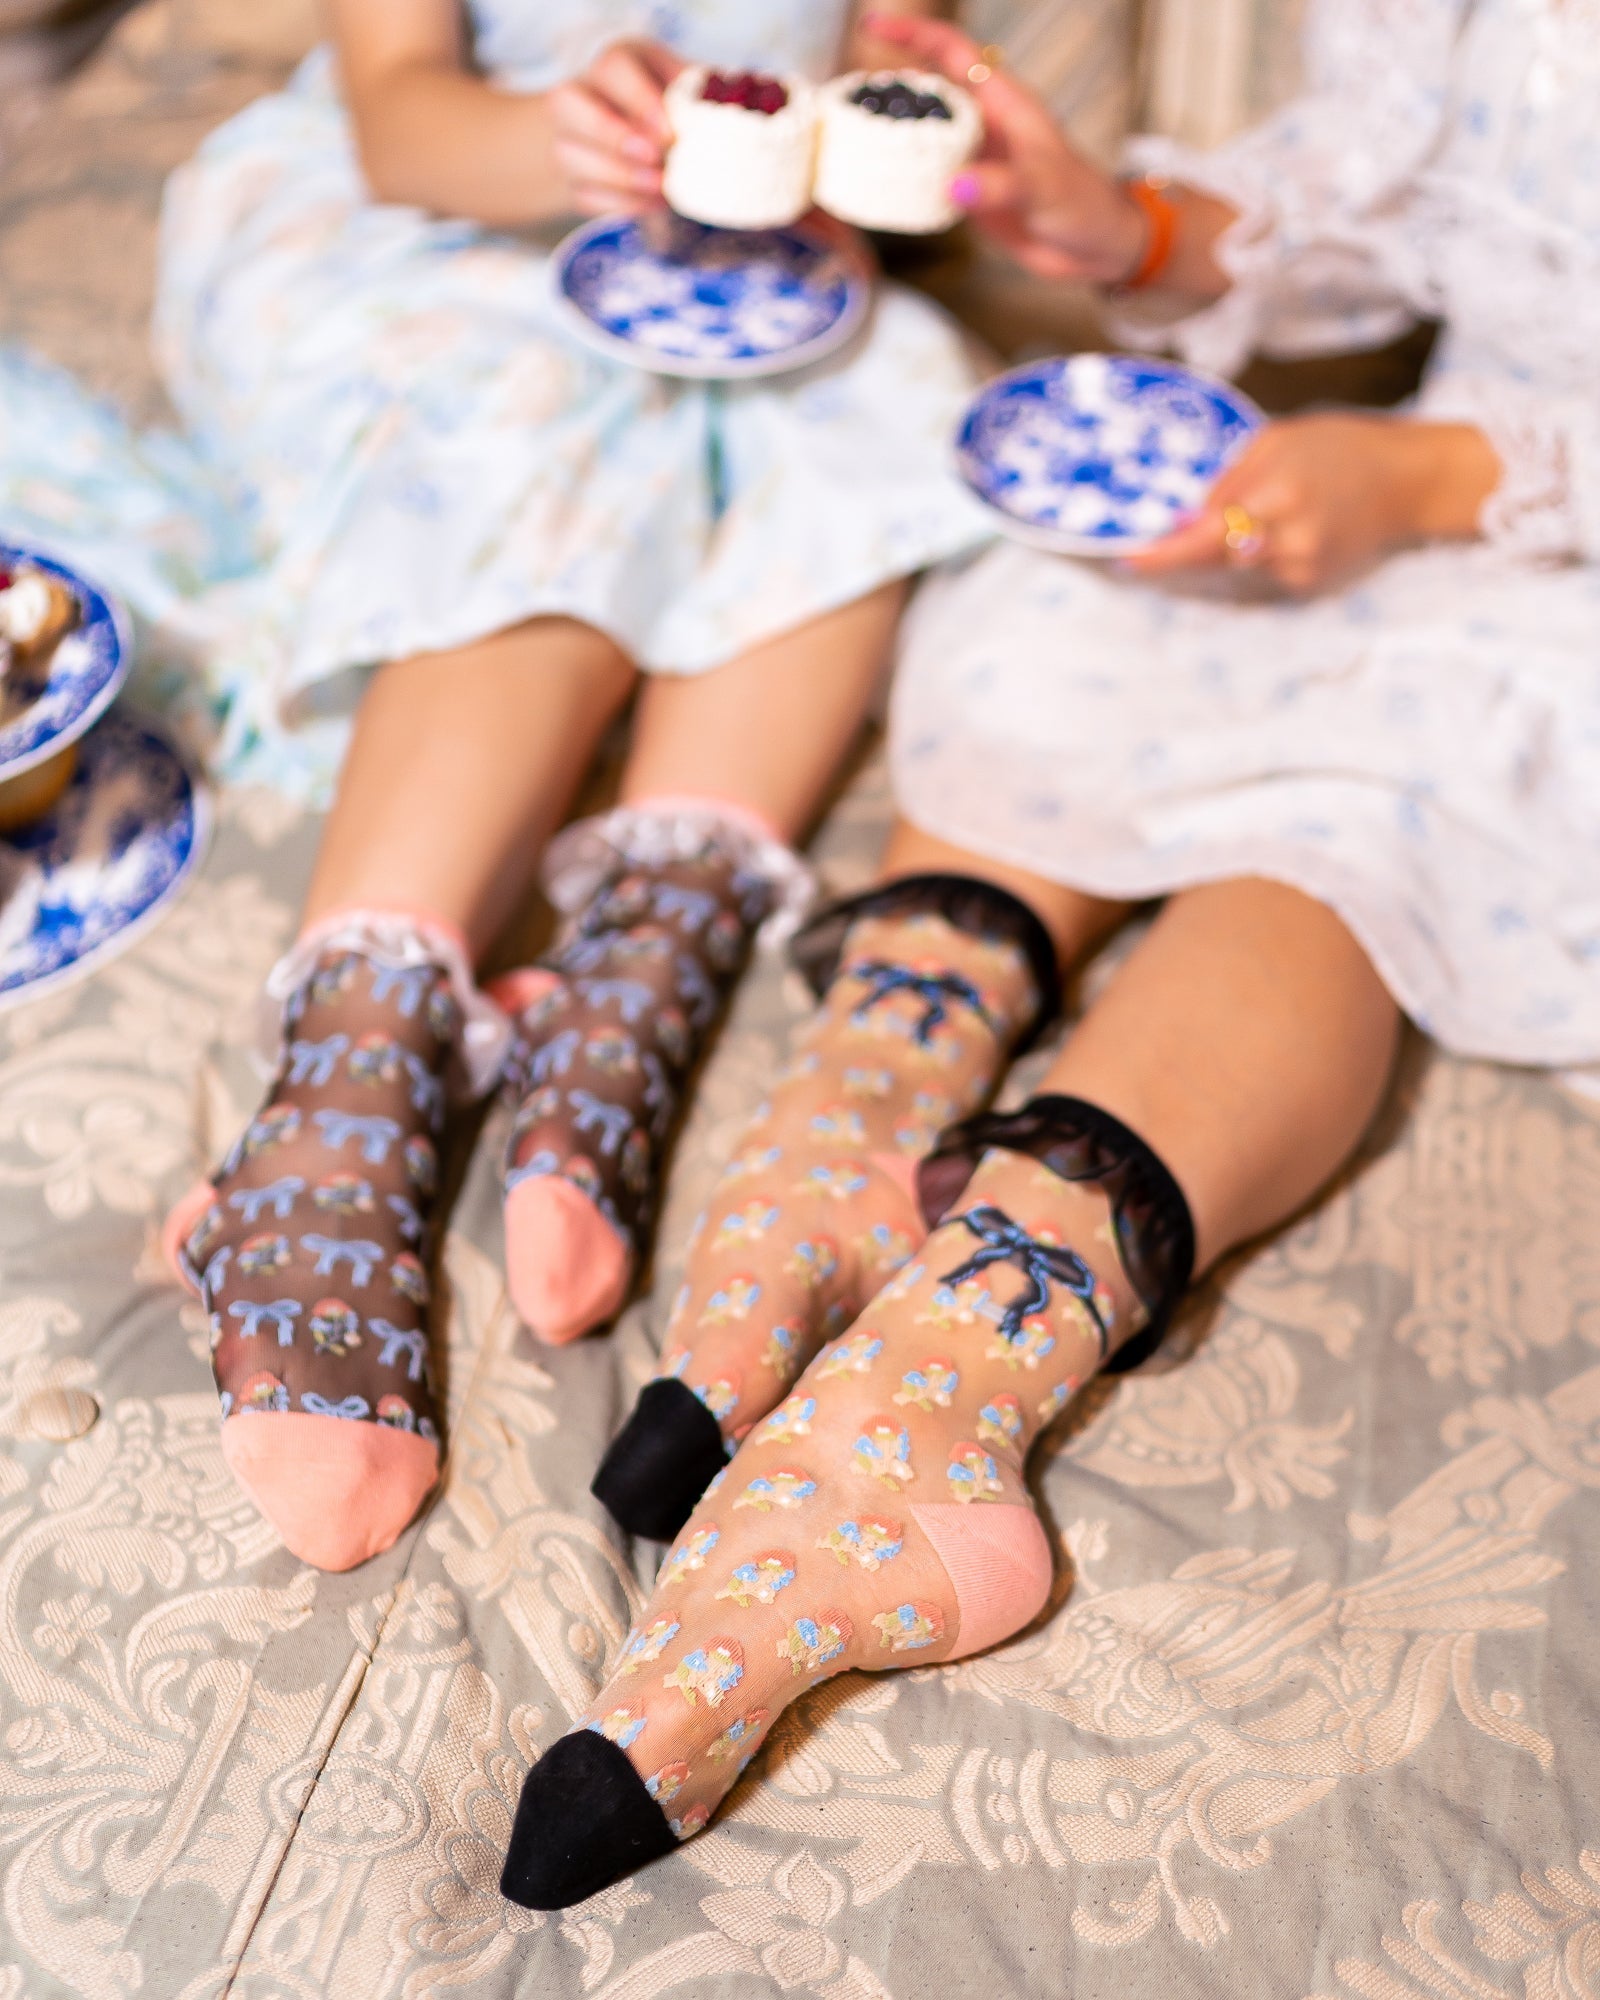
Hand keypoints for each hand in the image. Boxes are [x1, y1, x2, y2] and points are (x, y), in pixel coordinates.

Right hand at [546, 39, 682, 215]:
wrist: (625, 134)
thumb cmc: (662, 105)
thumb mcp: (680, 88)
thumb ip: (696, 94)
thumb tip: (721, 109)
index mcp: (614, 63)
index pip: (613, 69)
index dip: (640, 99)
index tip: (669, 132)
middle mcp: (577, 93)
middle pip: (571, 106)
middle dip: (615, 136)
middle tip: (655, 160)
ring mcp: (563, 136)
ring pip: (572, 155)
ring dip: (621, 177)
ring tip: (660, 187)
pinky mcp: (567, 179)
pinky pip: (583, 194)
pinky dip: (620, 203)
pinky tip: (652, 203)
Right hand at [862, 11, 1145, 281]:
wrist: (1095, 247)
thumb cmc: (1081, 204)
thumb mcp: (1042, 190)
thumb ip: (999, 186)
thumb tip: (954, 185)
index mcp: (1003, 102)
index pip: (951, 52)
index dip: (912, 35)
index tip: (872, 25)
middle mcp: (984, 124)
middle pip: (925, 92)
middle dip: (885, 90)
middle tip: (841, 100)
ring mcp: (974, 158)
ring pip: (922, 137)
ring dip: (888, 138)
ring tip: (845, 142)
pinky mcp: (969, 194)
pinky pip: (927, 178)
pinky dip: (902, 180)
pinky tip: (876, 188)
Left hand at [1125, 414, 1502, 594]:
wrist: (1410, 481)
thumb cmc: (1341, 448)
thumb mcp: (1278, 440)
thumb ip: (1229, 480)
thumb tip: (1184, 516)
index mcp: (1279, 494)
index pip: (1207, 534)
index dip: (1165, 553)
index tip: (1129, 561)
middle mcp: (1289, 538)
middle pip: (1215, 555)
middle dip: (1194, 544)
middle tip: (1190, 525)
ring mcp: (1302, 566)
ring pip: (1238, 564)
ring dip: (1235, 543)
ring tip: (1280, 507)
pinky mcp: (1310, 584)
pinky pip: (1263, 572)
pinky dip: (1263, 552)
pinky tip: (1295, 526)